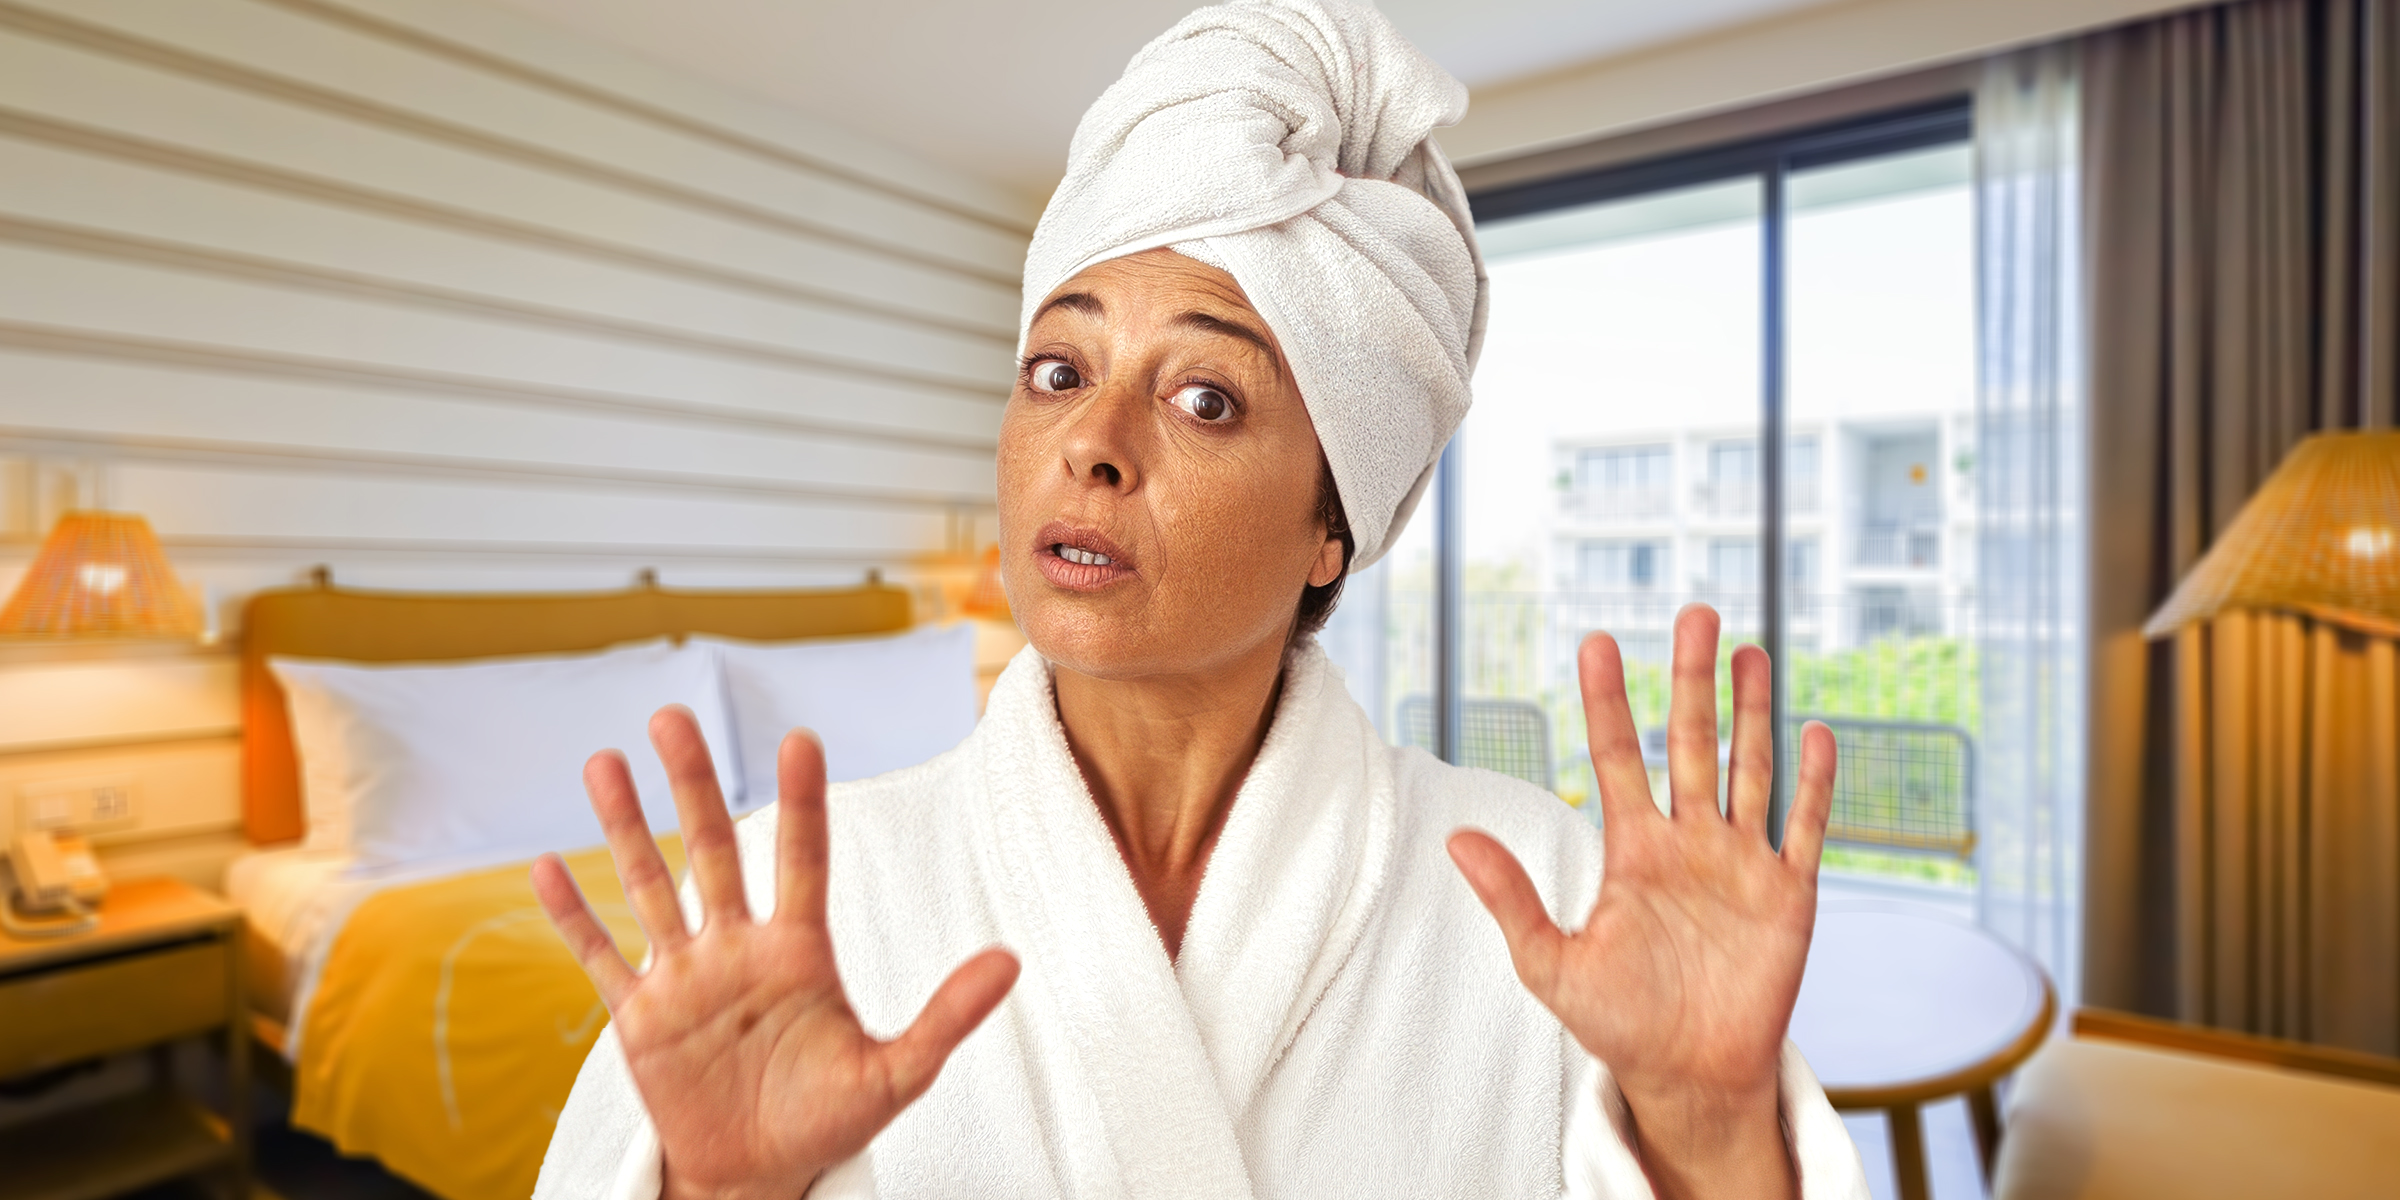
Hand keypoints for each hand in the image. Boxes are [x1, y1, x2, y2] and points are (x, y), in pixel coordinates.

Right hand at [534, 709, 1019, 1199]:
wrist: (760, 1175)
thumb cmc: (829, 1121)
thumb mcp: (897, 1074)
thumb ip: (947, 1016)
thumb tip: (1011, 962)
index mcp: (800, 950)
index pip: (802, 859)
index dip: (801, 802)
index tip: (800, 739)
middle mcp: (738, 947)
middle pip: (714, 848)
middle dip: (694, 784)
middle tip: (675, 714)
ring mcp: (685, 977)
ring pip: (650, 886)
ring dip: (626, 827)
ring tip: (602, 762)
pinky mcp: (640, 1018)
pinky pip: (601, 958)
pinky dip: (573, 916)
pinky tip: (544, 866)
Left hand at [1448, 604, 1833, 1199]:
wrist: (1689, 1075)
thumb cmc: (1618, 1023)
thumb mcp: (1552, 964)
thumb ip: (1512, 900)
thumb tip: (1455, 840)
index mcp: (1632, 848)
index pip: (1617, 755)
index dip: (1608, 701)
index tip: (1596, 643)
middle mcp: (1688, 841)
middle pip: (1691, 741)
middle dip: (1691, 680)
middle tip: (1694, 613)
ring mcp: (1741, 862)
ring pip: (1749, 767)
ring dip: (1752, 711)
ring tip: (1748, 650)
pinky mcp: (1788, 894)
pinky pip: (1803, 827)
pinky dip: (1811, 783)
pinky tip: (1814, 732)